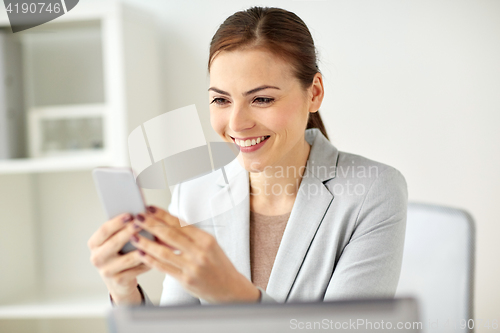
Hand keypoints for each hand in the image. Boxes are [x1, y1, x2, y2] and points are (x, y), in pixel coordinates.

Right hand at [87, 213, 150, 304]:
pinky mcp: (118, 280)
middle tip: (142, 223)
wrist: (119, 280)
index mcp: (95, 243)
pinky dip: (147, 261)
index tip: (130, 214)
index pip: (104, 230)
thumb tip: (140, 214)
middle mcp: (97, 257)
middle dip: (129, 231)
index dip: (117, 222)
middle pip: (114, 243)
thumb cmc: (120, 254)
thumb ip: (123, 228)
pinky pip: (137, 269)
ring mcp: (106, 271)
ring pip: (128, 258)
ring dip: (142, 248)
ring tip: (154, 239)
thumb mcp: (117, 241)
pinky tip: (156, 254)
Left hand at [130, 206, 259, 303]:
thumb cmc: (218, 265)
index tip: (149, 208)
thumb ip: (190, 236)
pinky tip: (140, 253)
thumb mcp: (210, 245)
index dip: (163, 215)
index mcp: (206, 239)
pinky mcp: (186, 281)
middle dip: (151, 224)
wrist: (230, 289)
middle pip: (170, 235)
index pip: (180, 223)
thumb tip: (167, 224)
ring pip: (164, 252)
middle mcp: (200, 252)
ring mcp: (192, 267)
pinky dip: (150, 260)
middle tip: (137, 217)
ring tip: (134, 235)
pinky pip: (164, 268)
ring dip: (146, 242)